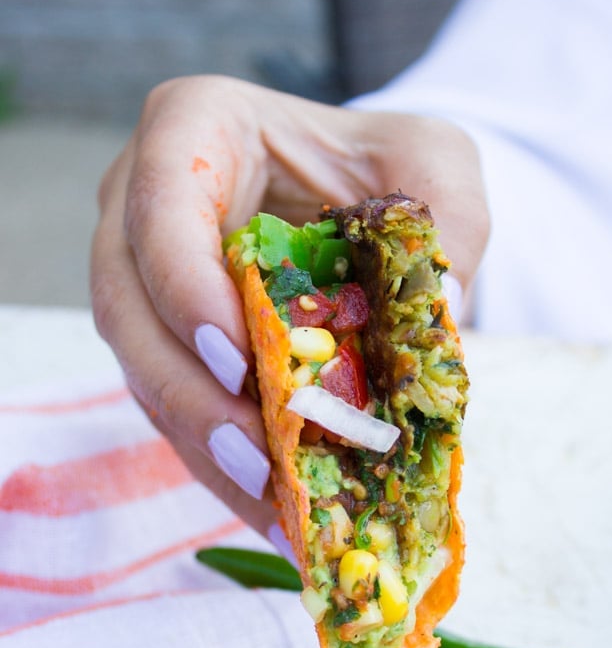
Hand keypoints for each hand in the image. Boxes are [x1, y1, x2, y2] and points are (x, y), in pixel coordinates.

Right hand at [90, 75, 488, 543]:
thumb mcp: (435, 163)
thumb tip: (441, 315)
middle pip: (128, 306)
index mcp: (196, 131)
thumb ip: (446, 219)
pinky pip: (178, 410)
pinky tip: (281, 517)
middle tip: (257, 459)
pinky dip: (225, 467)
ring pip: (144, 373)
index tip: (238, 361)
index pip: (163, 206)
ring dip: (206, 448)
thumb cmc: (387, 166)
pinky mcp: (168, 346)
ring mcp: (147, 282)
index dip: (185, 287)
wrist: (358, 195)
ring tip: (277, 513)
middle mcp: (144, 206)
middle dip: (190, 394)